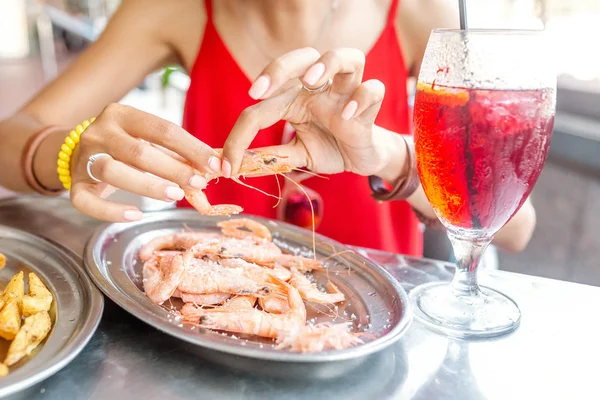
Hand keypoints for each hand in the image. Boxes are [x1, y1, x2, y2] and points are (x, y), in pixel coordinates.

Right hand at [69, 103, 218, 220]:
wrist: (77, 150)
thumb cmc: (126, 146)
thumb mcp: (150, 142)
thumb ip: (178, 154)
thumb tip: (214, 168)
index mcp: (122, 115)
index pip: (163, 129)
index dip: (191, 148)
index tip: (214, 165)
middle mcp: (100, 131)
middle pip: (138, 151)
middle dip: (173, 169)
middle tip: (198, 183)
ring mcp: (83, 156)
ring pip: (112, 171)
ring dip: (148, 186)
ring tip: (175, 196)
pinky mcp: (74, 183)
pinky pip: (87, 201)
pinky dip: (111, 211)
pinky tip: (135, 215)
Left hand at [222, 47, 404, 179]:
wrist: (361, 158)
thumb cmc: (328, 147)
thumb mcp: (295, 154)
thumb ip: (270, 156)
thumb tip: (234, 165)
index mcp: (296, 97)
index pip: (264, 105)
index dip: (241, 134)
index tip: (227, 162)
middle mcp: (321, 88)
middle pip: (304, 55)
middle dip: (279, 67)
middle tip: (258, 91)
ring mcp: (347, 93)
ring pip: (346, 56)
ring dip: (327, 63)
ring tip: (311, 81)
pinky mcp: (370, 107)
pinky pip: (372, 89)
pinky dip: (360, 98)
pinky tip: (346, 116)